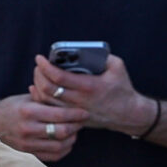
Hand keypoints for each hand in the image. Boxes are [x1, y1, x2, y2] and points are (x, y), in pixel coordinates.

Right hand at [0, 93, 80, 161]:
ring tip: (74, 132)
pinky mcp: (27, 153)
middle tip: (81, 122)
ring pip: (59, 146)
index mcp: (28, 112)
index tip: (84, 112)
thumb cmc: (12, 106)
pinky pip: (52, 156)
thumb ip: (48, 99)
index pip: (59, 115)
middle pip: (62, 132)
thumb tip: (71, 98)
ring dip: (71, 139)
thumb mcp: (28, 98)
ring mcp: (27, 143)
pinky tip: (66, 142)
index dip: (76, 114)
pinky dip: (64, 150)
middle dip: (76, 127)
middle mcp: (27, 128)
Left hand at [30, 52, 152, 136]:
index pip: (59, 77)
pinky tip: (38, 89)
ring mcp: (75, 111)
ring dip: (38, 86)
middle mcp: (79, 101)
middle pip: (48, 89)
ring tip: (39, 75)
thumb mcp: (117, 67)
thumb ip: (102, 55)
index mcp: (89, 86)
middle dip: (39, 75)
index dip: (45, 66)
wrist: (129, 114)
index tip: (39, 58)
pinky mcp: (73, 118)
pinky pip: (50, 109)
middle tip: (38, 66)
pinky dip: (41, 98)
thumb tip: (84, 49)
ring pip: (46, 100)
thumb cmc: (122, 88)